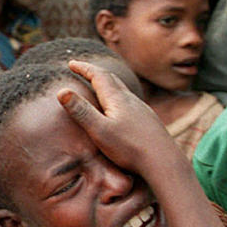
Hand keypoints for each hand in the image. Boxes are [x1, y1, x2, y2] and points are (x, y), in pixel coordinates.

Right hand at [57, 60, 173, 173]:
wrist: (164, 162)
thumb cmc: (130, 148)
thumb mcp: (99, 130)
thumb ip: (81, 111)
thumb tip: (61, 90)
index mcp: (118, 99)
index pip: (98, 76)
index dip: (83, 68)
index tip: (70, 63)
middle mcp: (131, 100)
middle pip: (111, 79)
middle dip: (94, 72)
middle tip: (81, 69)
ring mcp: (141, 110)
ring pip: (122, 89)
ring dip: (107, 82)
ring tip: (98, 84)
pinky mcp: (147, 120)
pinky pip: (129, 101)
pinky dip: (117, 95)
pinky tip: (119, 107)